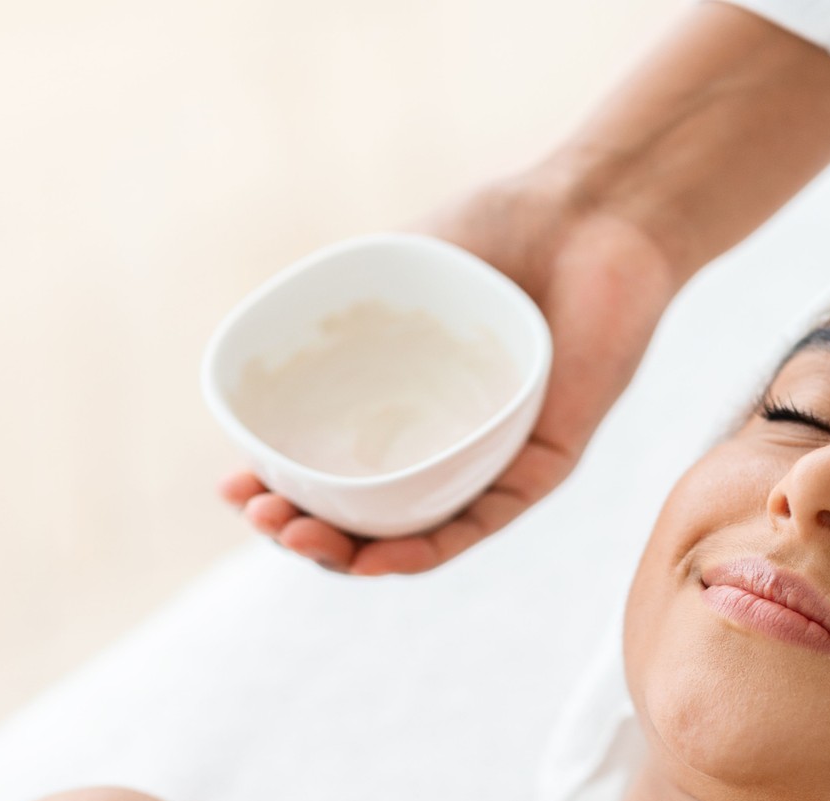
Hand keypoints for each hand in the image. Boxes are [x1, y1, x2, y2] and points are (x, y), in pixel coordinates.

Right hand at [224, 168, 679, 574]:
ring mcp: (491, 460)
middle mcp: (445, 443)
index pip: (333, 469)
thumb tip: (251, 350)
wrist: (596, 210)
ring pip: (414, 534)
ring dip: (349, 555)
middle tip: (260, 517)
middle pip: (363, 515)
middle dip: (301, 531)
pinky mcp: (543, 467)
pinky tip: (375, 561)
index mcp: (404, 406)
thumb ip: (333, 307)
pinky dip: (424, 550)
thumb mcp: (394, 265)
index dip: (278, 489)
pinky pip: (480, 523)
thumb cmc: (500, 228)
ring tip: (295, 539)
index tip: (233, 483)